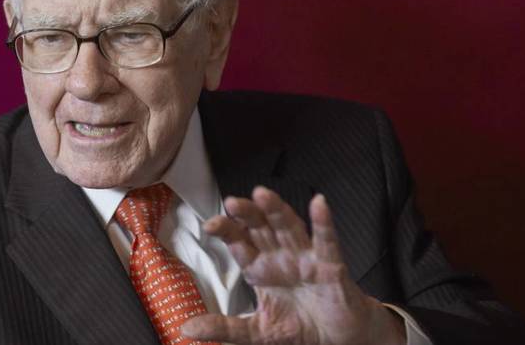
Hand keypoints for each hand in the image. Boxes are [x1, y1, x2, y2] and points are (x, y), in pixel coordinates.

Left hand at [181, 186, 405, 344]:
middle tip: (232, 203)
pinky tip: (319, 204)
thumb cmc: (299, 328)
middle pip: (261, 228)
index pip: (240, 243)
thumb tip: (187, 328)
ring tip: (262, 195)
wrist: (337, 340)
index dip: (227, 231)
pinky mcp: (331, 266)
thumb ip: (224, 327)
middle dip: (247, 214)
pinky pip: (327, 241)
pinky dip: (323, 222)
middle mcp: (280, 257)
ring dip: (277, 210)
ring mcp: (306, 258)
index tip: (210, 224)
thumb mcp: (256, 332)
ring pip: (289, 227)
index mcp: (261, 269)